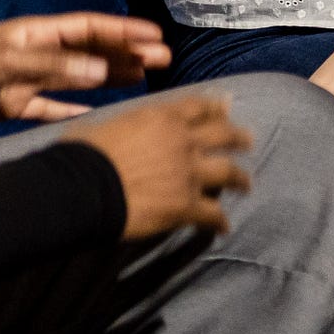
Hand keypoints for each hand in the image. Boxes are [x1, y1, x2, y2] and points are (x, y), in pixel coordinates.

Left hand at [0, 14, 169, 127]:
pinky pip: (55, 107)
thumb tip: (102, 70)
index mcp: (37, 33)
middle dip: (127, 53)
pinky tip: (99, 113)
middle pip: (91, 51)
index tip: (155, 36)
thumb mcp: (8, 64)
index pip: (90, 28)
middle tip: (164, 60)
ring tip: (144, 80)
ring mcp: (28, 79)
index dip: (124, 31)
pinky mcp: (15, 104)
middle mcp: (38, 53)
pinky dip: (77, 109)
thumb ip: (54, 68)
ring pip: (79, 78)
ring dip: (110, 78)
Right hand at [63, 95, 252, 238]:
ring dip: (240, 178)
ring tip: (247, 183)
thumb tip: (117, 130)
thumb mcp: (106, 124)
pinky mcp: (186, 205)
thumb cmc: (84, 154)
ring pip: (228, 172)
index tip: (227, 106)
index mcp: (162, 117)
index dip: (215, 106)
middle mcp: (182, 141)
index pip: (198, 107)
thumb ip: (125, 125)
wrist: (85, 188)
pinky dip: (220, 221)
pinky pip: (212, 214)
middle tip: (248, 140)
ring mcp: (188, 173)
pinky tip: (225, 227)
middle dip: (239, 137)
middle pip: (223, 135)